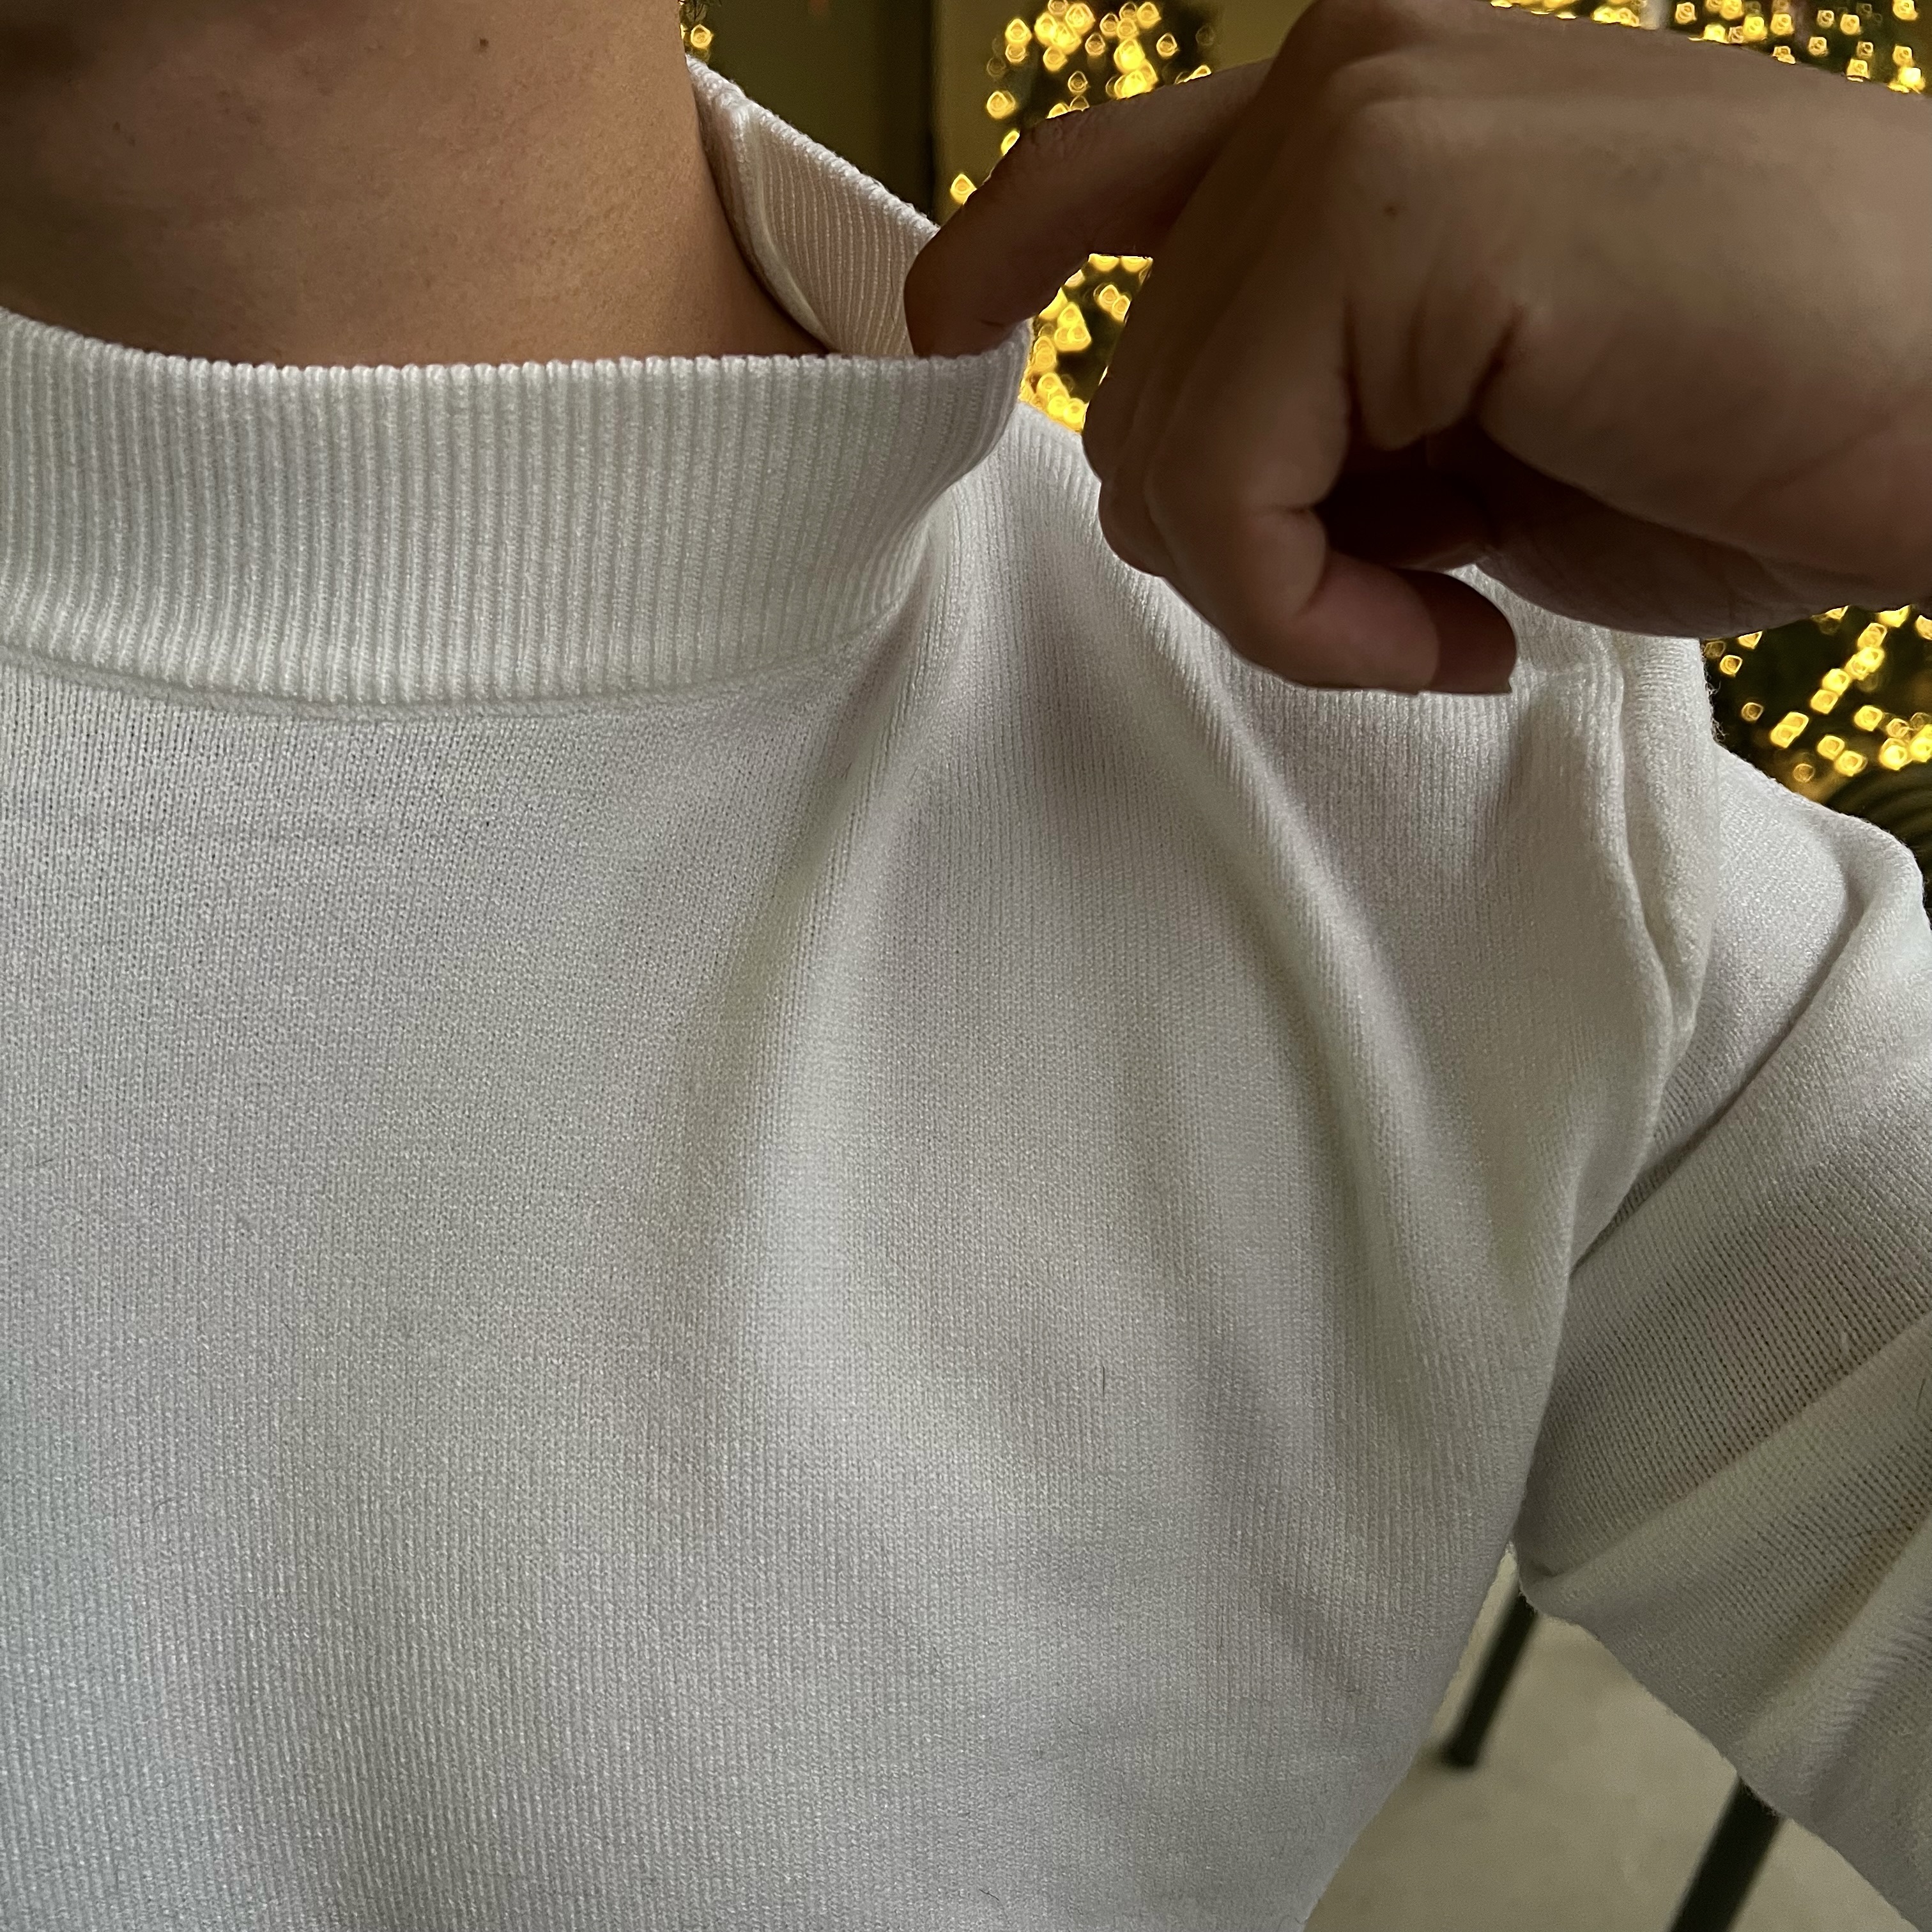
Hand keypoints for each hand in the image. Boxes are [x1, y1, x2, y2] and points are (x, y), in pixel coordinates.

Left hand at [904, 0, 1931, 694]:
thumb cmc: (1758, 427)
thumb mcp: (1474, 433)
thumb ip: (1316, 417)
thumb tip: (1155, 494)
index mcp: (1368, 101)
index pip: (1102, 179)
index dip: (999, 261)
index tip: (949, 342)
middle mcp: (1347, 77)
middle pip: (1132, 387)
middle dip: (1246, 549)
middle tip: (1413, 611)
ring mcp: (1371, 127)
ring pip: (1161, 452)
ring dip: (1294, 600)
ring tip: (1454, 621)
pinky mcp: (1404, 219)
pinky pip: (1229, 491)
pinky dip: (1319, 614)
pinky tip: (1464, 630)